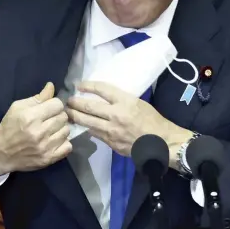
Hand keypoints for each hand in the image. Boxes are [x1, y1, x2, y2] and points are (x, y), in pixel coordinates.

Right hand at [0, 82, 71, 176]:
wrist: (1, 153)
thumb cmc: (10, 127)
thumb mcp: (18, 107)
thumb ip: (38, 97)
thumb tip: (51, 86)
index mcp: (31, 117)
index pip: (58, 104)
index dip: (54, 104)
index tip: (49, 108)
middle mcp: (40, 132)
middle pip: (64, 117)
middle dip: (58, 116)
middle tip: (50, 119)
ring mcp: (46, 147)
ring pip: (67, 131)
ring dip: (61, 129)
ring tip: (51, 130)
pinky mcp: (49, 159)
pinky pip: (68, 146)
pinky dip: (63, 143)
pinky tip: (54, 141)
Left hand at [66, 81, 191, 166]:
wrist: (161, 143)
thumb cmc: (153, 120)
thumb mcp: (139, 103)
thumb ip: (121, 101)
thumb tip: (105, 99)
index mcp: (125, 101)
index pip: (102, 90)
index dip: (88, 86)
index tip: (80, 85)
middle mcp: (116, 115)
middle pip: (88, 107)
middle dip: (75, 103)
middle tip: (68, 100)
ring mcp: (111, 130)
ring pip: (87, 122)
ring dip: (75, 116)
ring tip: (69, 112)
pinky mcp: (110, 143)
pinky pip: (94, 133)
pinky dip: (87, 128)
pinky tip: (82, 125)